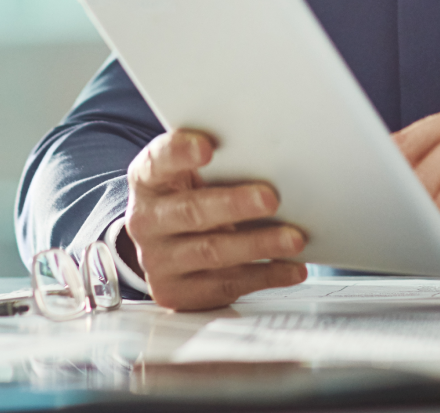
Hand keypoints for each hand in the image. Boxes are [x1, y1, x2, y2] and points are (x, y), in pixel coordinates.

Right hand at [123, 129, 306, 309]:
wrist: (163, 241)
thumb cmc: (188, 193)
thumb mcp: (190, 170)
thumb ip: (218, 159)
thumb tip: (268, 148)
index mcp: (147, 179)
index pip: (158, 161)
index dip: (180, 153)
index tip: (207, 147)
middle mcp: (146, 221)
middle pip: (191, 211)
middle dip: (234, 205)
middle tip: (270, 198)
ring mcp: (159, 260)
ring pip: (212, 252)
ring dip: (258, 244)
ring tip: (293, 238)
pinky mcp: (178, 292)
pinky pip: (226, 285)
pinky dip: (265, 275)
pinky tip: (291, 267)